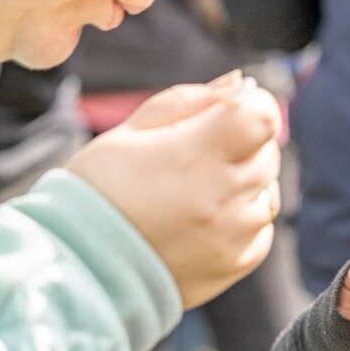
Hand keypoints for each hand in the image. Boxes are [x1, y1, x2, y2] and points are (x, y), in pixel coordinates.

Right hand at [66, 70, 283, 308]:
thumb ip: (190, 101)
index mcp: (197, 153)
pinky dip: (244, 220)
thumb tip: (239, 84)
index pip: (264, 116)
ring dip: (246, 183)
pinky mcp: (235, 264)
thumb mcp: (130, 131)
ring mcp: (234, 234)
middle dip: (246, 143)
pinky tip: (206, 220)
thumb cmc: (99, 190)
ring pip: (268, 192)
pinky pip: (260, 231)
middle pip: (268, 152)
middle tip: (201, 153)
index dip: (255, 106)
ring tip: (198, 190)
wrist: (81, 266)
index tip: (233, 111)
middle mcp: (224, 195)